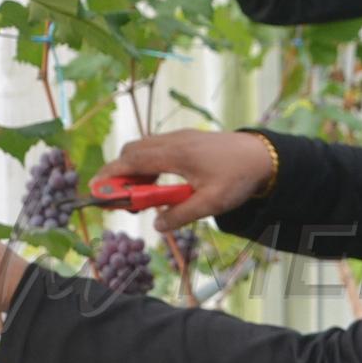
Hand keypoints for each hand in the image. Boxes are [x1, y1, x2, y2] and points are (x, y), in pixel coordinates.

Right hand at [108, 131, 276, 233]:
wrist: (264, 156)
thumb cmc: (239, 178)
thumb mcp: (211, 204)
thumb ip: (180, 215)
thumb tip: (156, 225)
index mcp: (177, 154)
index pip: (132, 160)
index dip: (111, 175)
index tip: (97, 189)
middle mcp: (175, 140)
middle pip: (133, 151)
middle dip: (120, 174)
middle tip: (121, 200)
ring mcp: (181, 137)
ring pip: (144, 148)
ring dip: (135, 169)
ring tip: (140, 196)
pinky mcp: (188, 139)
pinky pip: (158, 148)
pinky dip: (149, 164)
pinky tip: (159, 184)